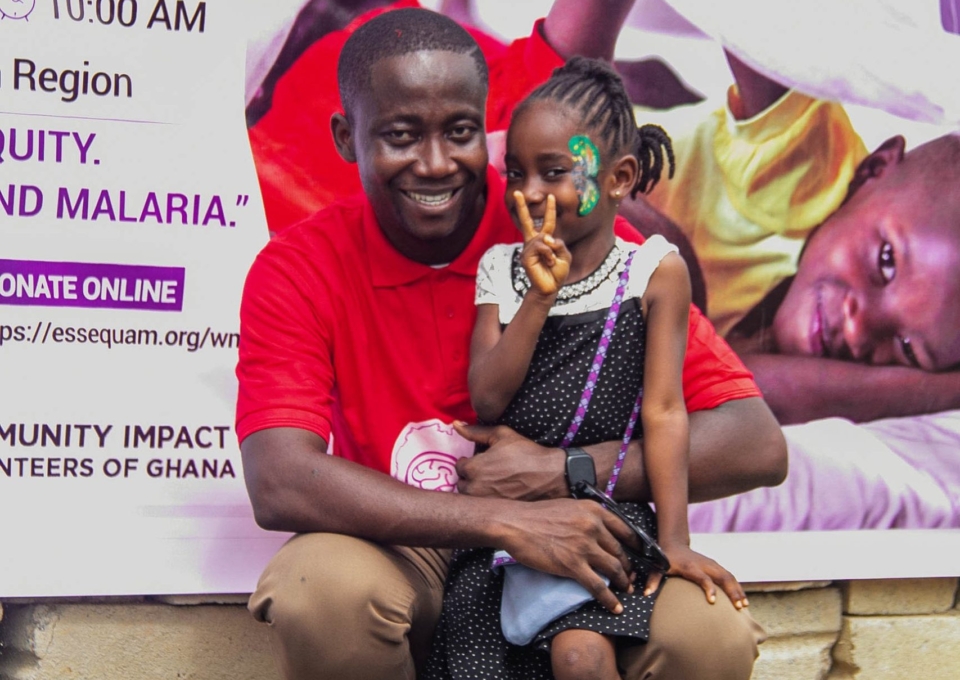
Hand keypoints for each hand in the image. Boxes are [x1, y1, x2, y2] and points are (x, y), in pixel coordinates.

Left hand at [454, 422, 567, 500]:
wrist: (550, 475)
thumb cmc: (526, 452)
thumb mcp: (501, 435)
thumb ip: (475, 431)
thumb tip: (455, 425)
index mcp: (474, 468)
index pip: (459, 467)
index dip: (469, 462)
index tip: (481, 461)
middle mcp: (475, 489)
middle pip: (462, 484)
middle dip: (470, 478)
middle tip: (486, 473)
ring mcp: (486, 503)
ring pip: (471, 498)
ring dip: (476, 491)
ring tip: (492, 484)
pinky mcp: (496, 513)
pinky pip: (483, 508)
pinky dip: (487, 501)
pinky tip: (500, 493)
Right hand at [501, 497, 640, 614]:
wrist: (514, 523)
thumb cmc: (537, 515)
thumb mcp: (569, 506)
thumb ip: (587, 515)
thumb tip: (599, 528)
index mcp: (594, 510)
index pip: (626, 530)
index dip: (635, 547)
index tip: (638, 556)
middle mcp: (593, 527)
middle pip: (620, 552)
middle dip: (628, 568)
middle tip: (629, 577)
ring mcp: (584, 547)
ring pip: (614, 569)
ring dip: (622, 583)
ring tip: (625, 590)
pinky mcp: (572, 565)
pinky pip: (598, 586)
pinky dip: (609, 599)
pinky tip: (615, 608)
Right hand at [515, 192, 570, 294]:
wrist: (550, 288)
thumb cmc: (557, 272)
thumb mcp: (565, 255)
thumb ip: (559, 244)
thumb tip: (547, 238)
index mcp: (544, 240)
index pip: (547, 222)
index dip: (550, 210)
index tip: (551, 197)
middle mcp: (534, 242)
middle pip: (526, 221)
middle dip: (521, 206)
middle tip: (517, 192)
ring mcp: (528, 249)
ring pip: (542, 239)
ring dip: (551, 251)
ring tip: (552, 262)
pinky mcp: (525, 257)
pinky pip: (540, 247)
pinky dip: (548, 255)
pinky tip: (548, 263)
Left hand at [644, 543, 748, 609]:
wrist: (674, 543)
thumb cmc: (666, 558)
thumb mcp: (658, 567)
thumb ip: (653, 580)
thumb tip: (646, 593)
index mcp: (690, 566)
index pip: (702, 577)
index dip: (708, 588)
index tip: (713, 600)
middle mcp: (704, 564)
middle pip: (722, 576)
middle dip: (732, 591)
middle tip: (738, 606)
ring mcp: (711, 565)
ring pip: (729, 576)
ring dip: (738, 590)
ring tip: (743, 605)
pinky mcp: (715, 567)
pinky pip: (729, 577)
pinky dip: (737, 587)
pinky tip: (742, 600)